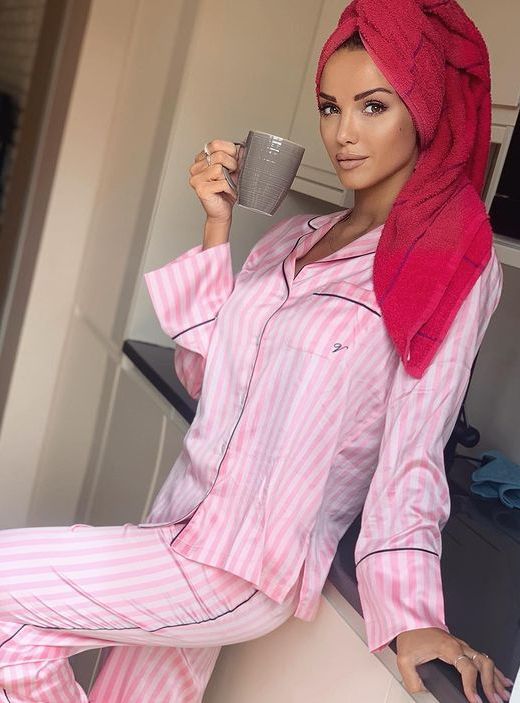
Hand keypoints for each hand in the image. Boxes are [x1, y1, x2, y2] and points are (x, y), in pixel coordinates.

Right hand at [189, 139, 240, 222]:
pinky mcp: (200, 189)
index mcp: (201, 159)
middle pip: (218, 155)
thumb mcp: (233, 170)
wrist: (222, 212)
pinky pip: (221, 182)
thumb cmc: (226, 192)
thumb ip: (236, 157)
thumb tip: (242, 147)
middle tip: (232, 176)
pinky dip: (229, 188)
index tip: (233, 162)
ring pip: (219, 169)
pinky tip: (226, 192)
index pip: (215, 144)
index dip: (229, 151)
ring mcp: (196, 178)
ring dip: (229, 179)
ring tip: (227, 185)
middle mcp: (196, 167)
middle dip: (231, 165)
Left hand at [395, 627, 513, 702]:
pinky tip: (499, 679)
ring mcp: (461, 645)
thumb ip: (412, 678)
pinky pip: (481, 657)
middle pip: (483, 664)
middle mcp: (458, 645)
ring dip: (495, 678)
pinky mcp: (461, 646)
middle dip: (490, 684)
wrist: (409, 620)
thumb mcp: (405, 658)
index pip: (467, 668)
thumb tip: (421, 692)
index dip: (472, 685)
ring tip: (501, 693)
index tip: (474, 699)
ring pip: (485, 660)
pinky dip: (493, 670)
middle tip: (494, 700)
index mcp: (447, 647)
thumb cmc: (410, 635)